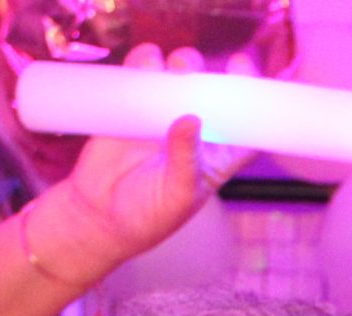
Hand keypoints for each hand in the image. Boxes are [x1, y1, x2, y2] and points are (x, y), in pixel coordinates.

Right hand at [30, 44, 256, 281]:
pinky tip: (146, 63)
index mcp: (215, 158)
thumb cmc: (147, 216)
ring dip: (184, 64)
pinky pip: (142, 76)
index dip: (253, 103)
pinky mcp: (132, 107)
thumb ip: (185, 160)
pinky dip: (145, 62)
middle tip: (215, 66)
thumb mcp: (175, 195)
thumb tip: (191, 120)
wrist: (98, 217)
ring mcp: (162, 117)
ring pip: (180, 77)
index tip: (252, 82)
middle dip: (217, 75)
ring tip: (178, 68)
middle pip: (213, 93)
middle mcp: (193, 133)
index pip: (243, 127)